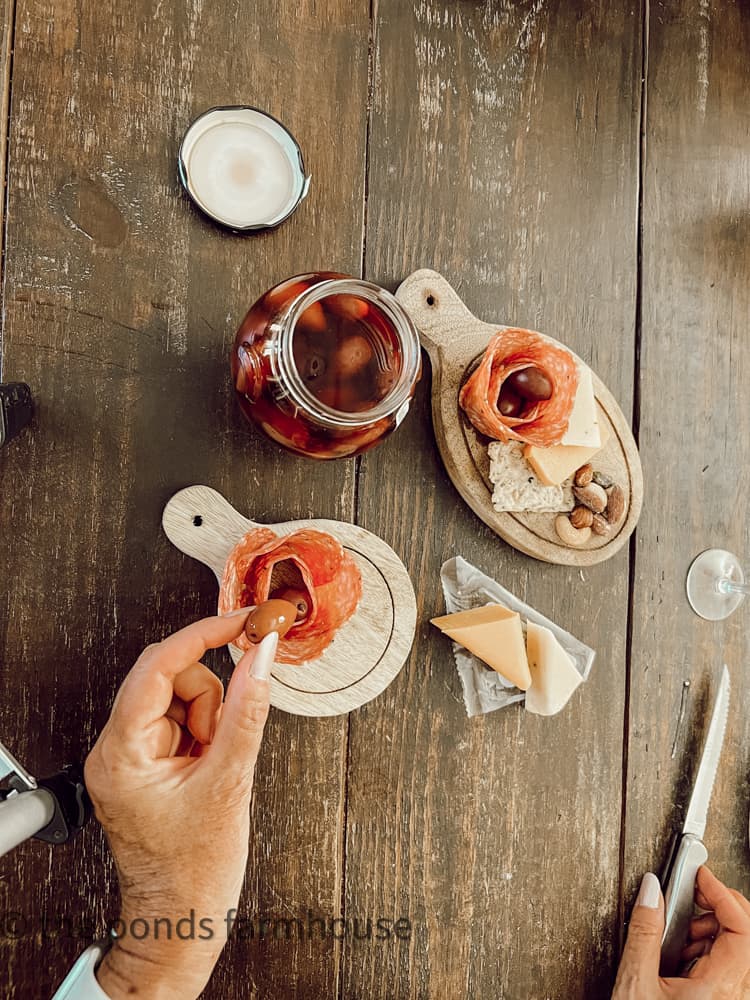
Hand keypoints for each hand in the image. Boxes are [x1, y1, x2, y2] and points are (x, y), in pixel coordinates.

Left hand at [84, 611, 276, 999]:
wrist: (183, 920)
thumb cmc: (195, 872)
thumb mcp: (231, 781)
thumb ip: (249, 710)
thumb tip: (264, 657)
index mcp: (122, 752)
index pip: (158, 664)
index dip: (204, 633)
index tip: (242, 621)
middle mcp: (116, 748)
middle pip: (171, 676)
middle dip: (210, 697)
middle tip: (224, 739)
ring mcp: (130, 754)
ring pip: (183, 694)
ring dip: (211, 718)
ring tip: (215, 764)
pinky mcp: (147, 760)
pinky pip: (184, 717)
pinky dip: (207, 732)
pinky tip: (210, 766)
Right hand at [613, 866, 749, 998]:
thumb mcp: (635, 983)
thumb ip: (644, 931)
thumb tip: (651, 891)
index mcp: (720, 991)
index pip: (743, 929)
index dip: (723, 894)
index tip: (702, 876)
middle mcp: (734, 999)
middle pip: (748, 937)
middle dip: (720, 908)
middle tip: (692, 896)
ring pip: (741, 954)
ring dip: (713, 931)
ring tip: (680, 934)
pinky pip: (731, 970)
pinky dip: (709, 952)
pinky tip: (682, 956)